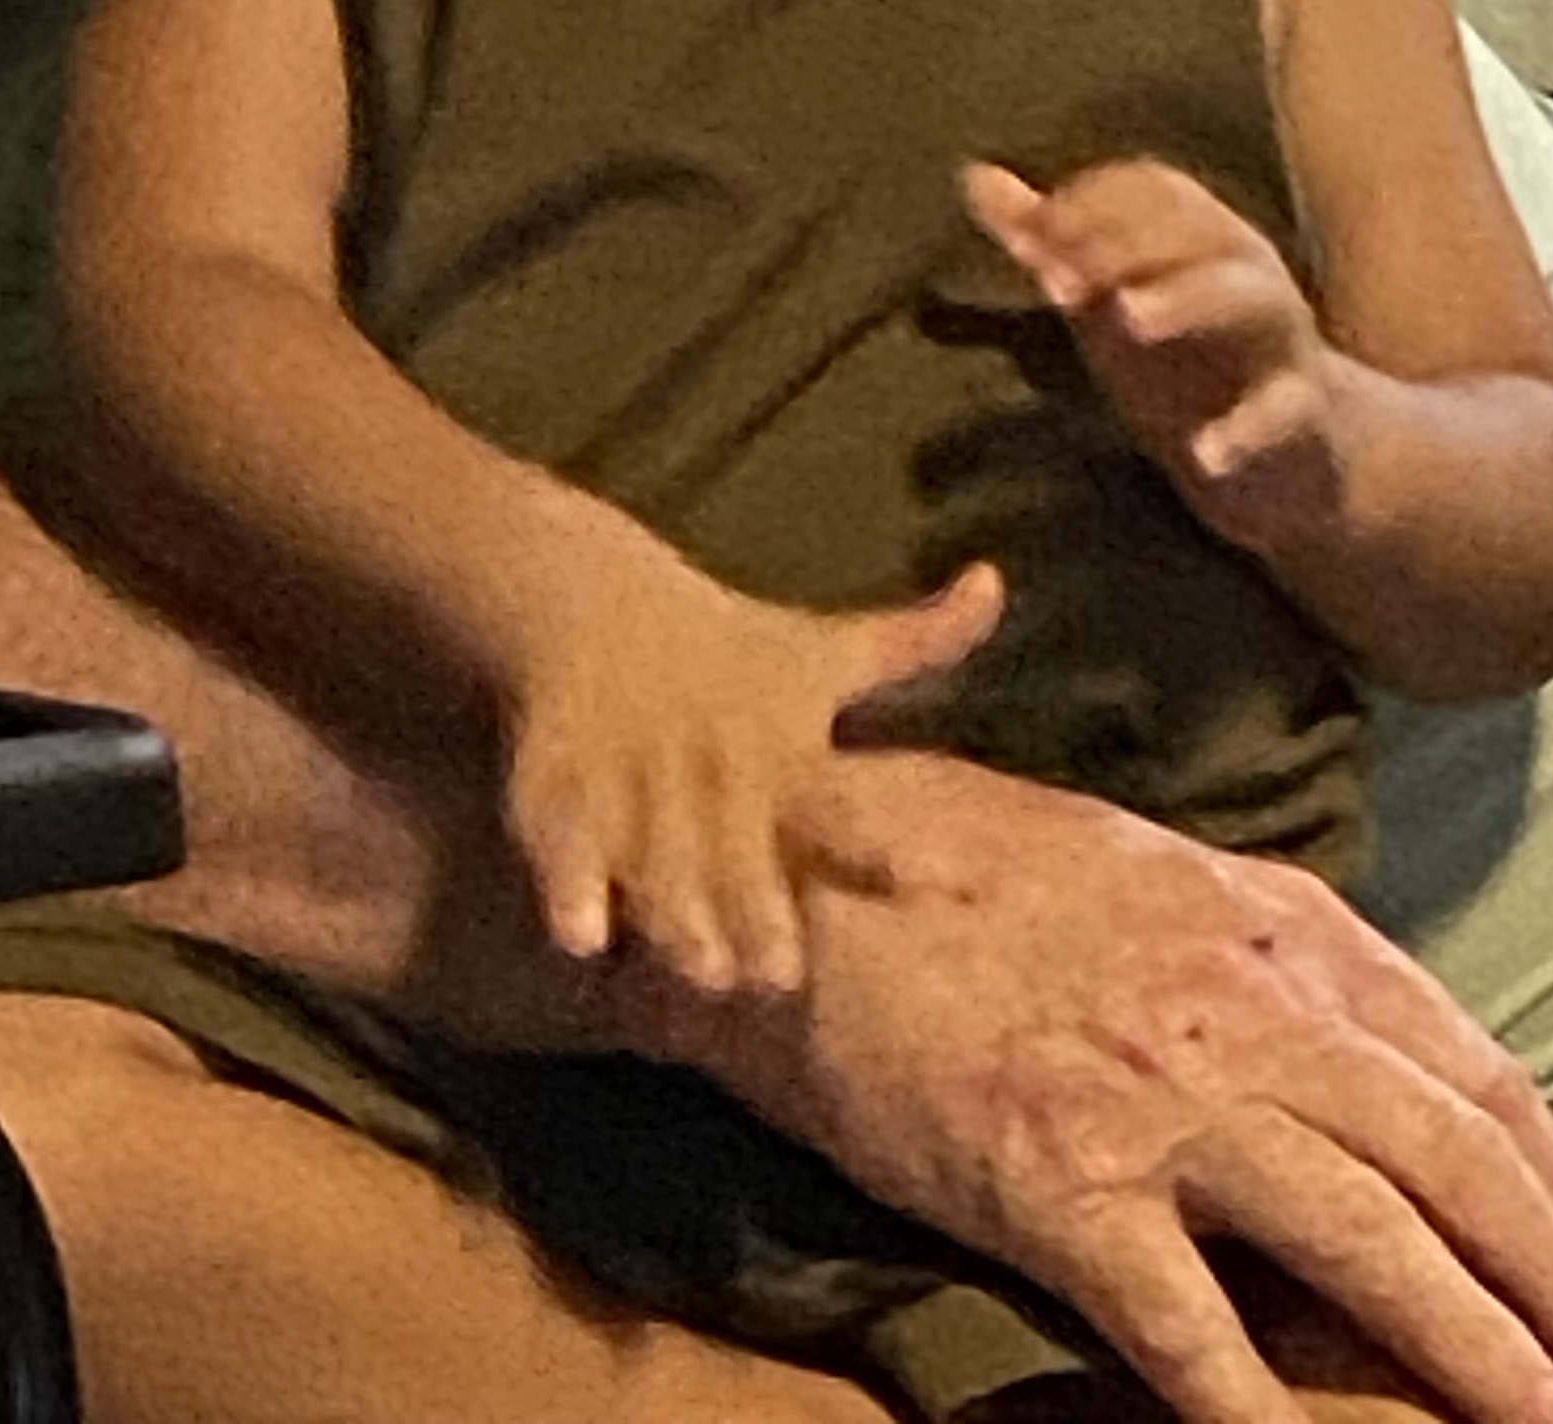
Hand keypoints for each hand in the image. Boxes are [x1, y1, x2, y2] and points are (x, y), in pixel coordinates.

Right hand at [501, 543, 1003, 998]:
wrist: (589, 596)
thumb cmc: (731, 650)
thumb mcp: (823, 650)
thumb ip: (916, 640)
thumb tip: (994, 579)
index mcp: (779, 750)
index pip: (838, 804)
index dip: (884, 843)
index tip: (939, 878)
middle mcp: (708, 767)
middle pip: (740, 848)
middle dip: (758, 906)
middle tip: (782, 972)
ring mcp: (630, 775)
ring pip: (657, 858)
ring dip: (678, 914)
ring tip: (700, 969)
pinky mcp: (558, 780)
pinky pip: (562, 842)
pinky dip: (571, 888)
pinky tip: (581, 941)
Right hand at [680, 752, 1552, 1423]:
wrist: (801, 863)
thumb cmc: (964, 860)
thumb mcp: (1155, 872)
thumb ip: (1268, 957)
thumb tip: (1372, 1050)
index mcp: (1274, 927)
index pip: (1469, 1070)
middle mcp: (1244, 1009)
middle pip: (1456, 1167)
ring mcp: (1158, 1104)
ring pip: (1375, 1249)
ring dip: (1487, 1360)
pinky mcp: (1063, 1190)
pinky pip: (1200, 1336)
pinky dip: (1280, 1420)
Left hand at [966, 156, 1343, 547]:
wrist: (1286, 461)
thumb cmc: (1181, 364)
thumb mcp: (1108, 299)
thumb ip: (1049, 241)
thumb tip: (975, 175)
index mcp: (1202, 236)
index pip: (1153, 189)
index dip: (1091, 203)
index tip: (1032, 239)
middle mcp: (1248, 272)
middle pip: (1199, 230)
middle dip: (1126, 244)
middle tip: (1057, 280)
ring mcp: (1282, 340)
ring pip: (1249, 297)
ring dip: (1187, 299)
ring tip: (1128, 317)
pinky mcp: (1303, 414)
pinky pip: (1286, 410)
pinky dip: (1248, 430)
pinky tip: (1207, 454)